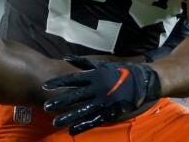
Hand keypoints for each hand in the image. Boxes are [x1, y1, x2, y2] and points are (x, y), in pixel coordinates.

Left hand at [43, 56, 161, 134]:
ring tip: (55, 122)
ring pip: (82, 110)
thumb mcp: (103, 64)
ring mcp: (104, 101)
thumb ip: (84, 63)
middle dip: (60, 102)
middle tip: (46, 107)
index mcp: (95, 76)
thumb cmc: (121, 71)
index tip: (46, 86)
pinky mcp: (110, 112)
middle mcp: (97, 89)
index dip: (59, 83)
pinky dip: (83, 125)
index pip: (73, 79)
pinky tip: (72, 130)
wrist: (143, 82)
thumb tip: (66, 57)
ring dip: (68, 117)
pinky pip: (94, 120)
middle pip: (75, 96)